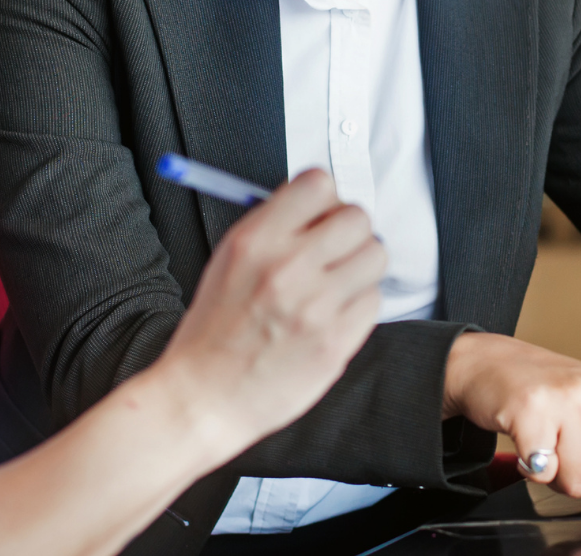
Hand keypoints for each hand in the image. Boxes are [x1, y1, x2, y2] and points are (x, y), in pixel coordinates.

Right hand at [158, 170, 386, 449]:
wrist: (205, 396)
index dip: (325, 198)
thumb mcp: (227, 260)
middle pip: (357, 218)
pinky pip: (374, 302)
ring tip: (334, 286)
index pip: (319, 184)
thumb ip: (274, 227)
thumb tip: (321, 204)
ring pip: (375, 257)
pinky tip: (332, 317)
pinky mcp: (336, 341)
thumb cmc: (215, 331)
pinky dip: (359, 306)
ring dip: (360, 267)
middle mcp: (288, 267)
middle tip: (335, 250)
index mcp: (256, 240)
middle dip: (349, 231)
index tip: (322, 214)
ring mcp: (315, 306)